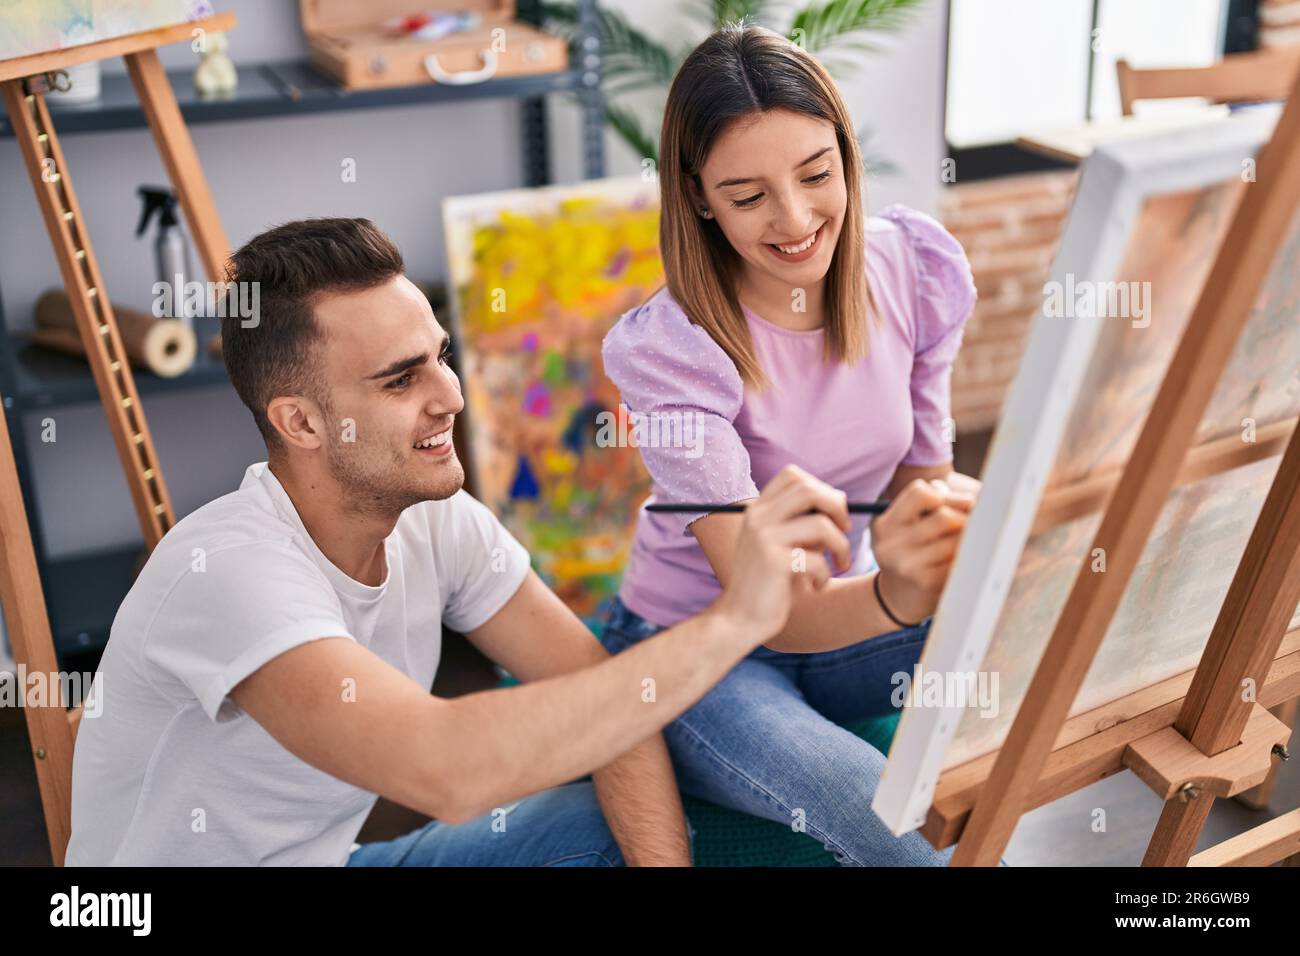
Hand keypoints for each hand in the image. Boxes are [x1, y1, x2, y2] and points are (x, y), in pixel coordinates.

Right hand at [712, 464, 851, 640]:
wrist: (739, 618)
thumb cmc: (766, 583)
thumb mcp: (776, 543)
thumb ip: (797, 521)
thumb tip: (837, 503)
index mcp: (757, 509)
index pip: (793, 475)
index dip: (821, 489)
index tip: (831, 515)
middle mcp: (757, 517)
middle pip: (809, 489)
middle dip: (837, 508)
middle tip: (844, 531)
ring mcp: (763, 538)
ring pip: (821, 525)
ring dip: (840, 546)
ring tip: (839, 564)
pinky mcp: (773, 562)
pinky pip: (817, 559)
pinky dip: (825, 574)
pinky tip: (816, 587)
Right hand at [871, 477, 974, 624]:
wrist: (898, 601)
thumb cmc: (913, 556)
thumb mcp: (910, 529)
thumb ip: (935, 507)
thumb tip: (974, 500)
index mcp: (886, 524)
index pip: (921, 493)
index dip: (947, 496)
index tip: (959, 507)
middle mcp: (891, 542)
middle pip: (944, 516)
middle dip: (966, 519)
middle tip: (977, 526)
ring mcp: (906, 563)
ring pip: (956, 540)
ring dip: (970, 541)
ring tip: (972, 545)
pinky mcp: (925, 581)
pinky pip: (959, 561)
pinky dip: (968, 560)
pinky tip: (966, 563)